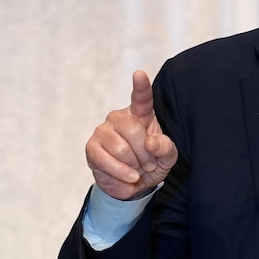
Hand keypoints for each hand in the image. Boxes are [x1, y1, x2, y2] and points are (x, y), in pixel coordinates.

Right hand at [85, 70, 177, 199]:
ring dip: (133, 165)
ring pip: (120, 148)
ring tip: (137, 170)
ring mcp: (103, 131)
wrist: (133, 185)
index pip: (141, 99)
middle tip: (149, 164)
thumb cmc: (151, 164)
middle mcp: (120, 118)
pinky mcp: (92, 148)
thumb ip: (165, 148)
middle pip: (134, 130)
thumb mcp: (167, 157)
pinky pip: (106, 160)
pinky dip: (121, 173)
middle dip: (145, 154)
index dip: (141, 87)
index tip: (139, 74)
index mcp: (141, 115)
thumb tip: (150, 142)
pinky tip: (128, 176)